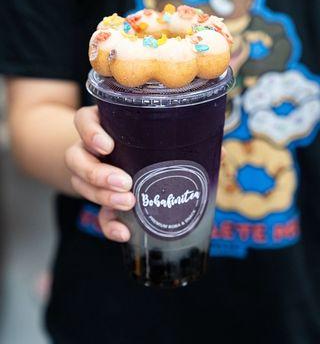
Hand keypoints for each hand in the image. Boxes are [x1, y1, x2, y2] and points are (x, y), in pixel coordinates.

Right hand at [66, 106, 226, 243]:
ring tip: (129, 203)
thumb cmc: (151, 144)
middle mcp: (92, 149)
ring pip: (81, 184)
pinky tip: (124, 232)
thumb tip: (220, 153)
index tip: (108, 145)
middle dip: (98, 173)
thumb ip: (189, 139)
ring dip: (102, 197)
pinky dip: (109, 225)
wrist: (132, 163)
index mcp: (105, 125)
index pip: (83, 121)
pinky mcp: (100, 200)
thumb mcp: (164, 135)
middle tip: (125, 182)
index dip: (89, 132)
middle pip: (77, 158)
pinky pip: (97, 212)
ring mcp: (92, 174)